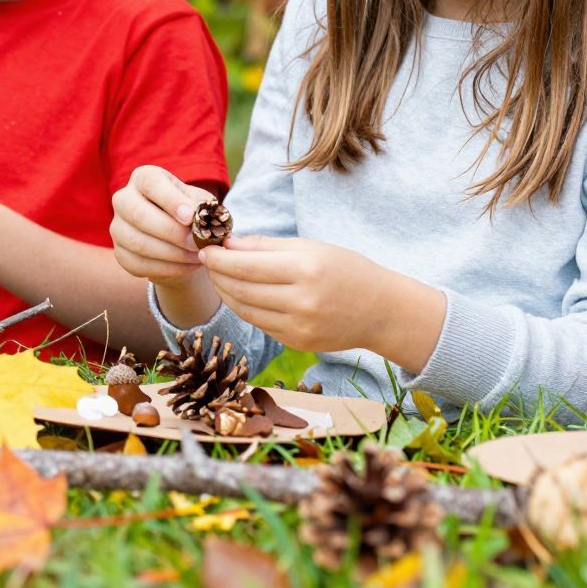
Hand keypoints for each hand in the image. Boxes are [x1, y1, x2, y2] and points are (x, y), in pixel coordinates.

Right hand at [110, 164, 209, 283]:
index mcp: (143, 178)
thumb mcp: (199, 203)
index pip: (152, 184)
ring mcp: (117, 227)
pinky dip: (167, 269)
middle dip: (172, 232)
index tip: (190, 217)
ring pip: (138, 243)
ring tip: (198, 257)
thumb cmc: (190, 212)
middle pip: (139, 215)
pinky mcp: (119, 253)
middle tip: (197, 243)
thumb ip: (201, 207)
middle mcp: (123, 199)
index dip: (171, 200)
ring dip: (172, 254)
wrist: (177, 237)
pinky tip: (187, 266)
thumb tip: (201, 219)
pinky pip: (139, 264)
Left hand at [198, 236, 394, 354]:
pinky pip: (260, 324)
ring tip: (220, 276)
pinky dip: (245, 308)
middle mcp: (301, 302)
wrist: (381, 311)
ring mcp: (299, 327)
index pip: (246, 266)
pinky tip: (240, 294)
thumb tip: (228, 243)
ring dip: (226, 292)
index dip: (219, 258)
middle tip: (207, 261)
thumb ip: (266, 246)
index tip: (205, 249)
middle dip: (218, 274)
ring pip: (245, 310)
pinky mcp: (297, 343)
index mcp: (305, 270)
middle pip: (241, 289)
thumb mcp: (310, 247)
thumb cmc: (346, 270)